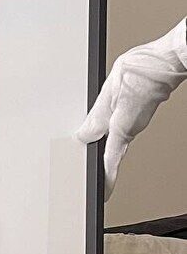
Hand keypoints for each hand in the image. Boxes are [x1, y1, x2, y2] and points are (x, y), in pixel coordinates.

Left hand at [77, 20, 186, 198]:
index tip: (100, 194)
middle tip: (89, 179)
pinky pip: (119, 127)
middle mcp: (131, 128)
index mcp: (122, 127)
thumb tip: (85, 134)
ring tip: (88, 156)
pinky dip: (108, 132)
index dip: (104, 179)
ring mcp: (135, 121)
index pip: (109, 160)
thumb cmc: (145, 69)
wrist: (169, 60)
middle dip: (100, 166)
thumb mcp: (112, 90)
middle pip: (110, 152)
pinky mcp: (137, 113)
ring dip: (102, 148)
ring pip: (114, 139)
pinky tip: (101, 129)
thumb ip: (97, 114)